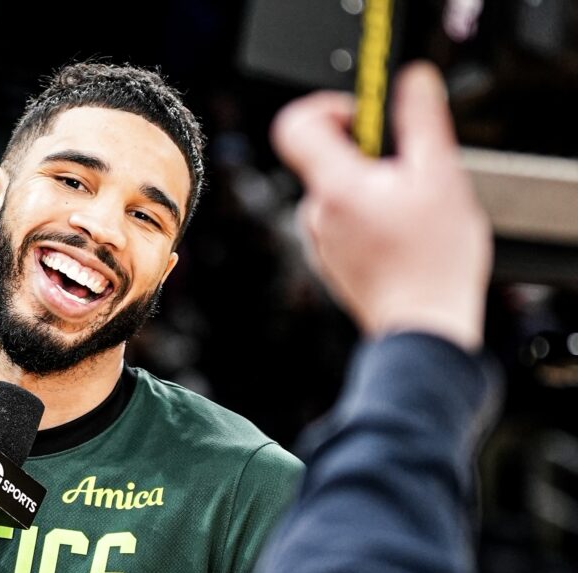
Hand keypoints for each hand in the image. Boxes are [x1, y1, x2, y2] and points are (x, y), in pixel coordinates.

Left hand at [270, 62, 492, 350]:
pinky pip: (343, 220)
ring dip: (372, 188)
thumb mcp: (440, 176)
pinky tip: (400, 234)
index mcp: (334, 187)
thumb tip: (410, 82)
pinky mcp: (331, 260)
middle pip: (325, 158)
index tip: (362, 117)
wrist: (422, 327)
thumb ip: (420, 120)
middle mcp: (316, 213)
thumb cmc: (432, 263)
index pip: (295, 125)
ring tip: (410, 209)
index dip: (326, 107)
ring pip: (338, 190)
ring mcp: (320, 240)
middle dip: (367, 152)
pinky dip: (369, 216)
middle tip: (407, 170)